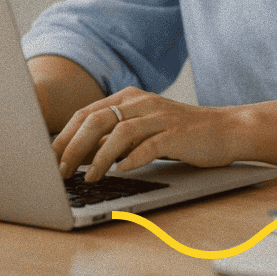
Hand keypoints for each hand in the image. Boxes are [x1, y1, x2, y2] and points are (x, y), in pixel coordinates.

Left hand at [52, 87, 243, 181]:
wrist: (226, 130)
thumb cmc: (181, 135)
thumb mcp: (143, 130)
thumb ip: (115, 137)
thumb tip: (79, 155)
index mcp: (128, 98)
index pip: (86, 113)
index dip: (65, 135)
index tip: (49, 157)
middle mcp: (140, 102)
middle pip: (96, 120)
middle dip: (73, 146)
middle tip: (60, 170)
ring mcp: (159, 117)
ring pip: (118, 132)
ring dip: (97, 157)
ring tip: (87, 177)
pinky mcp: (176, 134)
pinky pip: (148, 145)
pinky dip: (131, 159)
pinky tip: (120, 172)